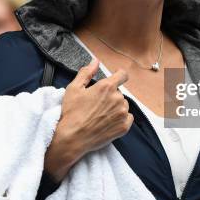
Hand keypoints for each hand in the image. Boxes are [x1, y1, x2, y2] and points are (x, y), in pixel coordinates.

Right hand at [44, 59, 131, 180]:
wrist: (73, 138)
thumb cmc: (72, 113)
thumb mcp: (74, 88)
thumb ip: (86, 72)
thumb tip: (95, 61)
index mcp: (107, 87)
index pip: (122, 75)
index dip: (119, 75)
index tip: (116, 78)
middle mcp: (118, 98)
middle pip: (119, 92)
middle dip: (110, 96)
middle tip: (97, 105)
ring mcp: (122, 113)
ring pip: (123, 105)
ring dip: (116, 108)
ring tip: (101, 115)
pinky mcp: (124, 127)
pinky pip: (128, 118)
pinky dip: (120, 119)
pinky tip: (107, 122)